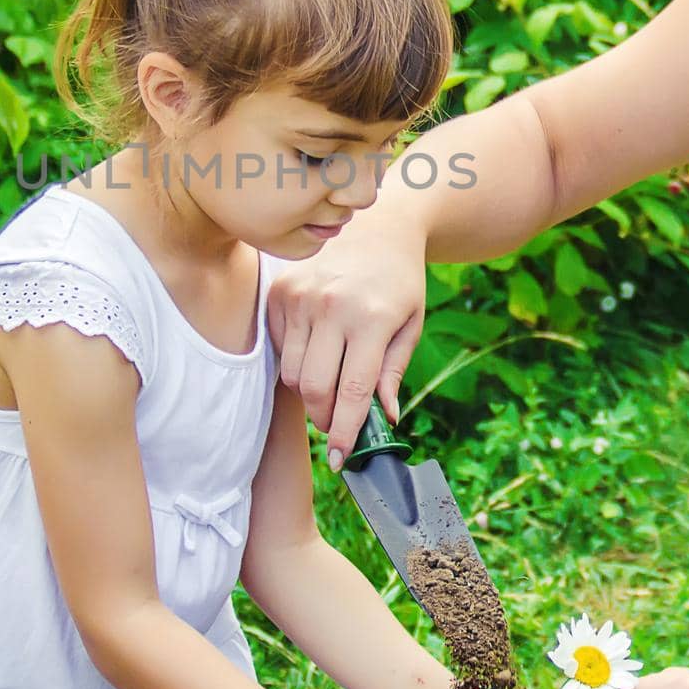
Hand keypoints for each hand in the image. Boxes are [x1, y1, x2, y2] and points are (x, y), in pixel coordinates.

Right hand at [266, 218, 426, 464]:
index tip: (341, 461)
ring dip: (309, 392)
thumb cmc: (400, 282)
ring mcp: (300, 296)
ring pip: (290, 373)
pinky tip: (317, 350)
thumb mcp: (410, 325)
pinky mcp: (279, 291)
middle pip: (312, 389)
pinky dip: (295, 361)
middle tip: (338, 425)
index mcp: (370, 318)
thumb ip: (392, 373)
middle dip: (325, 418)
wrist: (378, 227)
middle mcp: (330, 306)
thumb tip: (384, 419)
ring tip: (331, 383)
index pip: (351, 391)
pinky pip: (279, 347)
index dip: (345, 433)